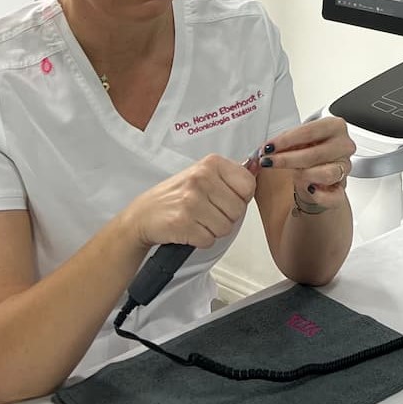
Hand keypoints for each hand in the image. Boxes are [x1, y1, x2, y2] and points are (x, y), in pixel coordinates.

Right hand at [120, 155, 255, 249]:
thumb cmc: (175, 196)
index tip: (225, 198)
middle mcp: (201, 178)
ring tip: (197, 220)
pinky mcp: (183, 223)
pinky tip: (188, 229)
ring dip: (213, 229)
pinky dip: (201, 239)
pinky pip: (209, 239)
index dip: (240, 197)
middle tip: (206, 212)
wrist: (142, 215)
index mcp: (211, 164)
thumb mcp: (203, 175)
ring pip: (226, 227)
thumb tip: (260, 168)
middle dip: (226, 216)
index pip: (248, 184)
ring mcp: (191, 200)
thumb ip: (230, 176)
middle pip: (239, 210)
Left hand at [259, 116, 355, 211]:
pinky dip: (320, 195)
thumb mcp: (298, 141)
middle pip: (315, 154)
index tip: (269, 147)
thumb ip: (288, 142)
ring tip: (290, 175)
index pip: (309, 131)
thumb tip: (269, 147)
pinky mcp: (342, 189)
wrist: (317, 173)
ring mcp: (345, 168)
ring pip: (326, 174)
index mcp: (335, 127)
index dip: (286, 140)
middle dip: (287, 159)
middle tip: (269, 161)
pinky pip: (334, 196)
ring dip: (303, 175)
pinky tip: (309, 190)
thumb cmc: (309, 153)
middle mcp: (343, 146)